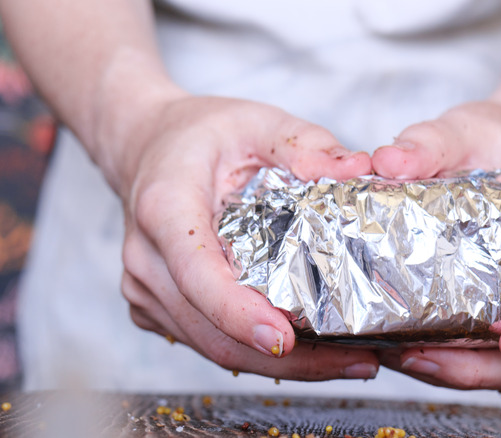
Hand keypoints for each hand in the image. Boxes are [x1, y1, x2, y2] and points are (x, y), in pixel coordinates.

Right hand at [117, 95, 379, 380]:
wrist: (144, 147)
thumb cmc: (198, 134)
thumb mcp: (255, 120)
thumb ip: (304, 142)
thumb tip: (356, 170)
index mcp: (164, 207)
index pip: (197, 274)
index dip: (238, 313)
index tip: (284, 338)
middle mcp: (147, 259)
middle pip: (212, 329)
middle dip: (286, 358)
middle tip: (356, 361)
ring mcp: (146, 289)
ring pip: (212, 347)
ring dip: (279, 365)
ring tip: (347, 361)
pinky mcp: (155, 307)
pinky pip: (206, 342)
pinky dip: (255, 354)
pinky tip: (305, 351)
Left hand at [371, 101, 500, 389]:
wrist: (487, 145)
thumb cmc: (490, 140)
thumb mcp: (460, 130)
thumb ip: (428, 143)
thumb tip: (388, 161)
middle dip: (484, 369)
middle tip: (423, 358)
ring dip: (457, 373)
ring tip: (403, 358)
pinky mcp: (482, 308)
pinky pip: (473, 350)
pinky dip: (441, 360)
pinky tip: (399, 347)